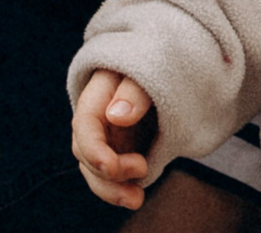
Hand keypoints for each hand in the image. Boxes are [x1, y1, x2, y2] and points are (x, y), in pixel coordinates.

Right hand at [72, 68, 158, 209]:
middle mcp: (97, 119)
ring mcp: (108, 137)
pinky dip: (121, 189)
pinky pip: (112, 177)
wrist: (175, 66)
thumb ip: (135, 90)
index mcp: (98, 93)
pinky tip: (137, 195)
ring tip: (137, 199)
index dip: (94, 150)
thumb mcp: (152, 66)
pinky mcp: (122, 152)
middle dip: (107, 173)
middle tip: (143, 169)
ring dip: (112, 190)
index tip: (112, 166)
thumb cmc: (160, 61)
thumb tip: (117, 115)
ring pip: (95, 171)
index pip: (85, 125)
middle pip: (85, 153)